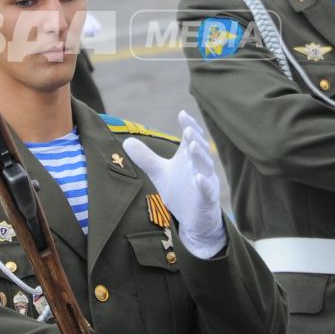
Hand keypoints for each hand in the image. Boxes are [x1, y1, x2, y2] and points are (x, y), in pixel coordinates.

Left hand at [122, 109, 224, 258]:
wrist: (195, 219)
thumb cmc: (180, 191)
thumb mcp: (160, 173)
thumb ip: (146, 158)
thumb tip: (127, 141)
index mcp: (189, 158)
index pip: (191, 138)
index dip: (188, 125)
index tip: (182, 114)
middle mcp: (199, 167)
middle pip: (199, 149)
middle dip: (194, 139)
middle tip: (187, 129)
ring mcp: (206, 182)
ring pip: (205, 167)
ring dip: (200, 156)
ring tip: (191, 146)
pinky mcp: (208, 199)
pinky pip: (208, 190)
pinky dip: (204, 183)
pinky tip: (198, 178)